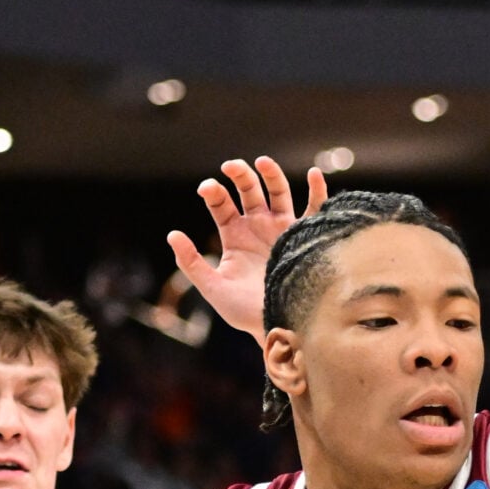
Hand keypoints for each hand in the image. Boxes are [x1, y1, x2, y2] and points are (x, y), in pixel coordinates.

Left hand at [168, 156, 326, 337]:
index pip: (221, 204)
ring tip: (262, 162)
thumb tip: (172, 235)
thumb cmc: (246, 312)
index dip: (213, 192)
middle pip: (248, 190)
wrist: (280, 326)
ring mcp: (282, 229)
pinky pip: (314, 209)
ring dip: (271, 174)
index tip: (208, 189)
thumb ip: (192, 263)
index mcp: (234, 236)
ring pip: (278, 192)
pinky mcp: (305, 236)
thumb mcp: (214, 288)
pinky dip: (317, 191)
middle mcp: (258, 227)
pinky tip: (315, 175)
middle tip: (230, 166)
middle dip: (239, 175)